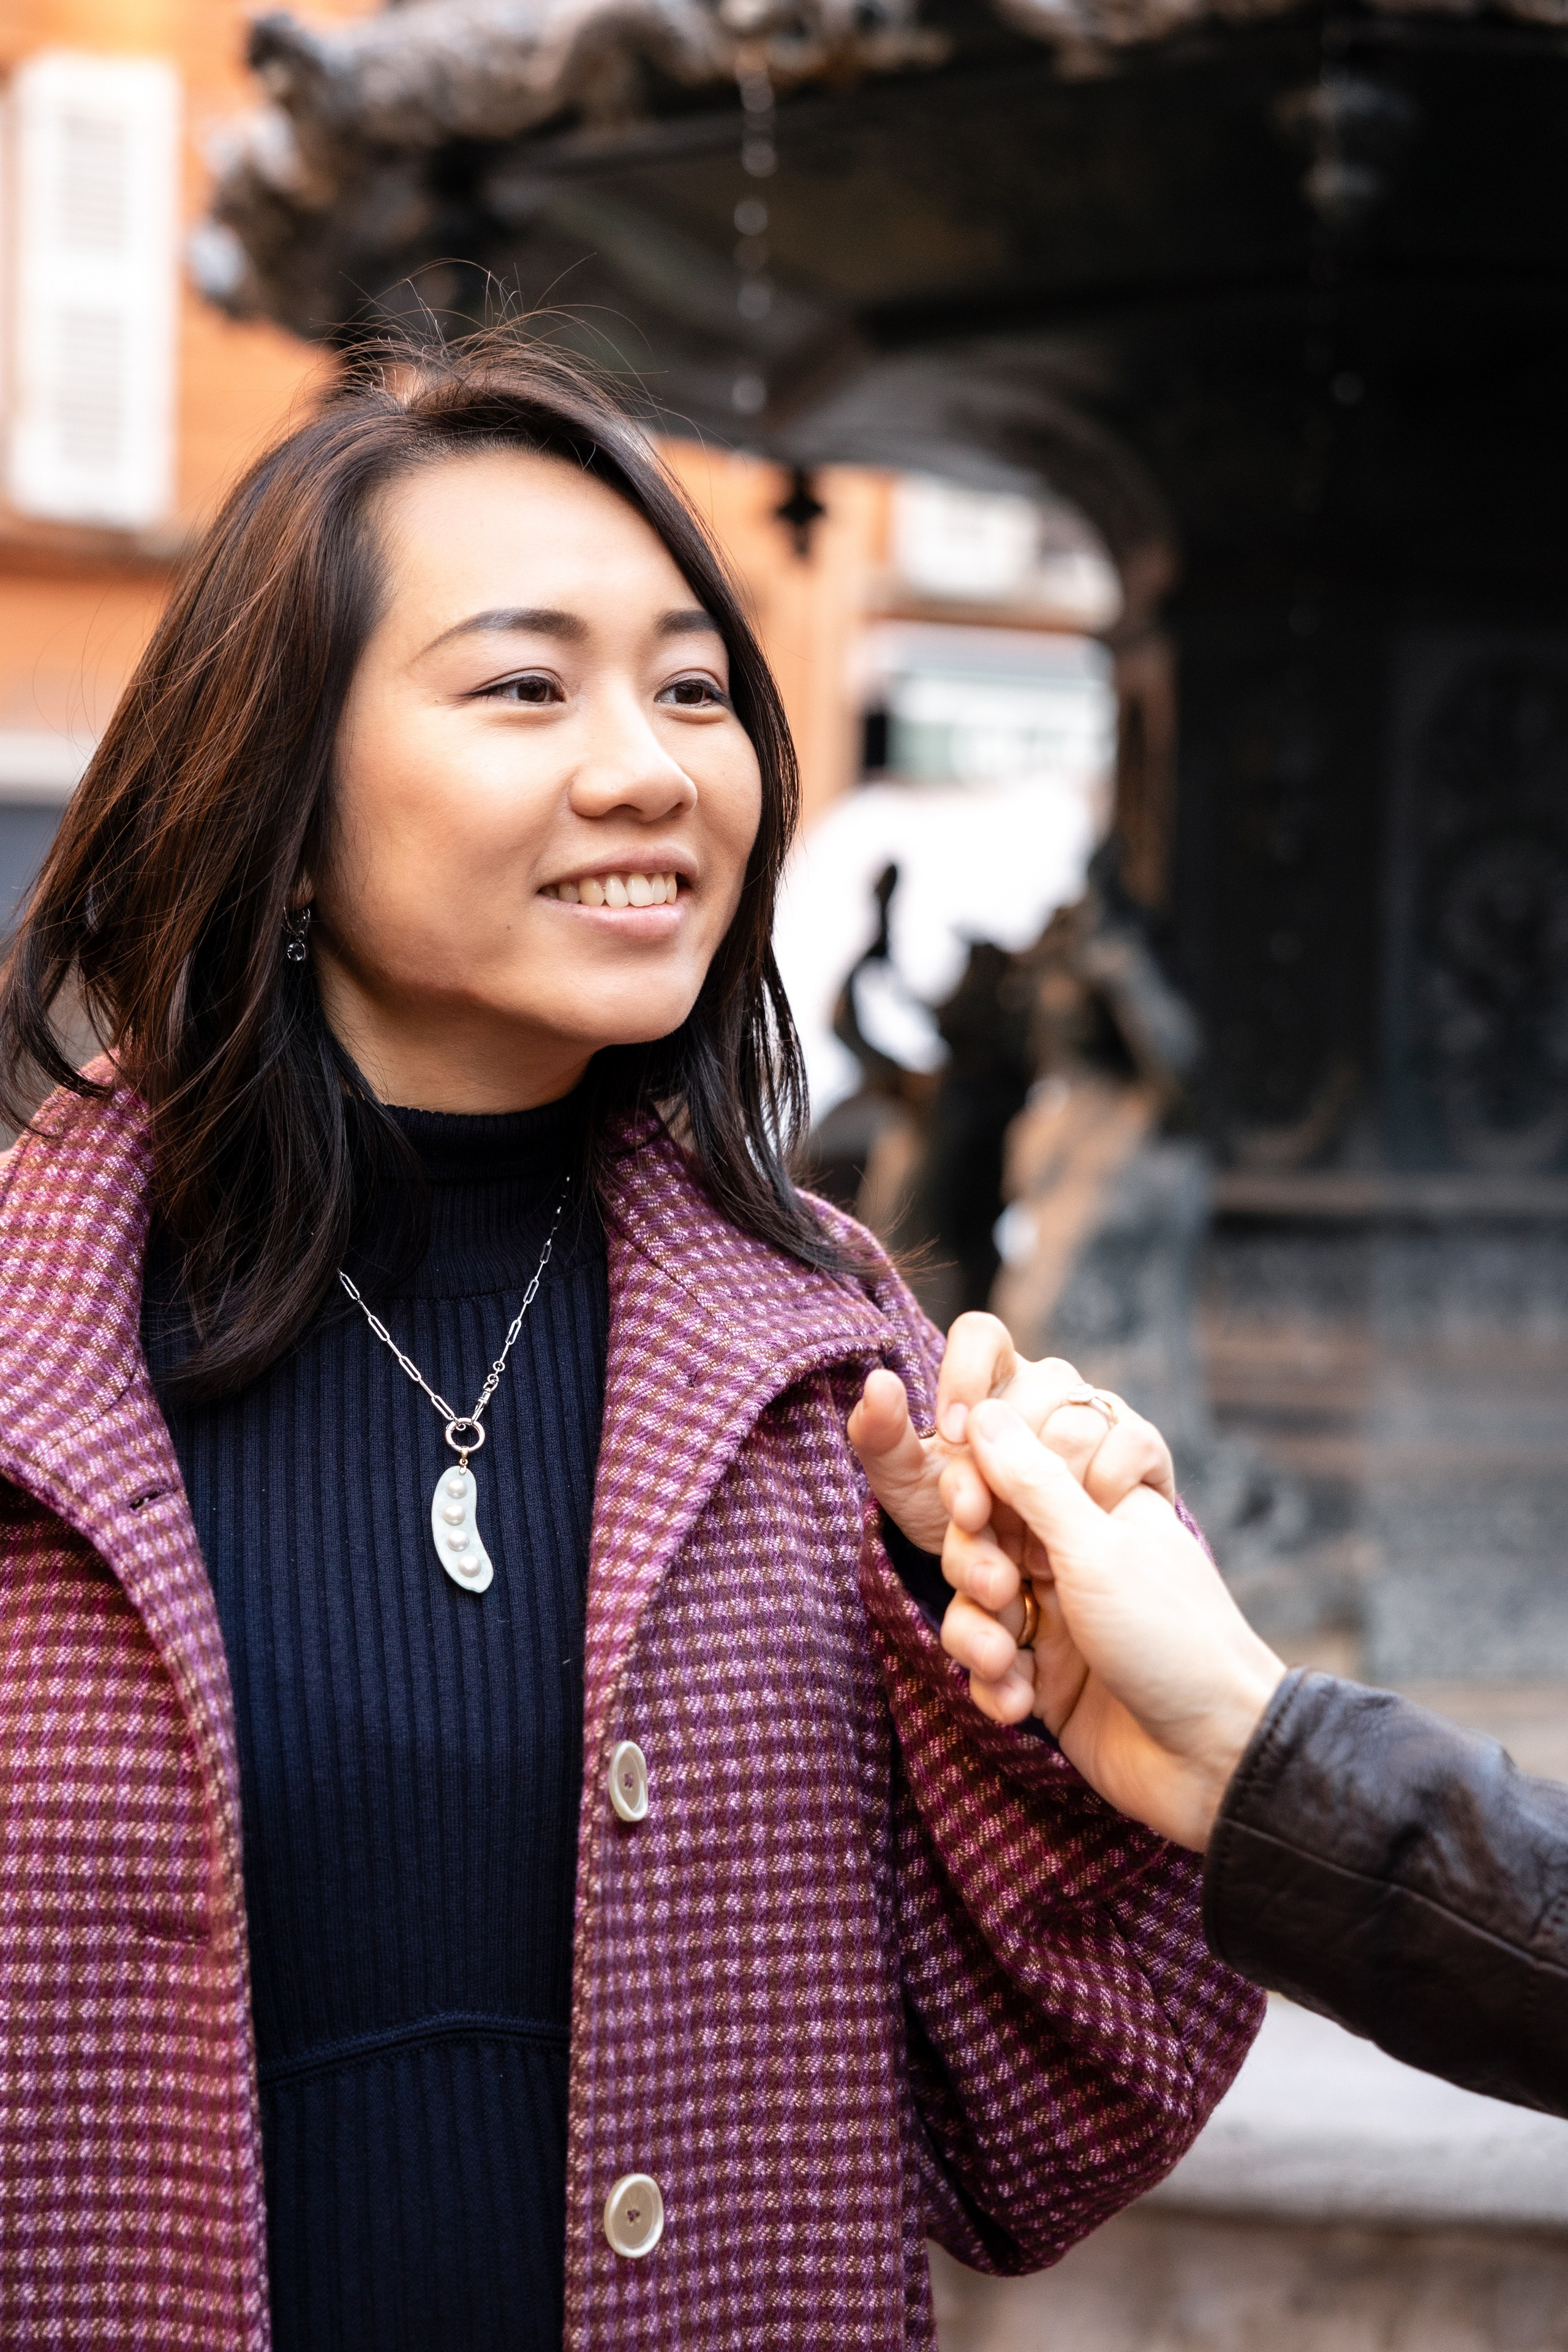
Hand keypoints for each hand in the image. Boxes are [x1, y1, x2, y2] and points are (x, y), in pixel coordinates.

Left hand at [848, 1312, 1172, 1556]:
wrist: (1026, 1580)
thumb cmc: (960, 1518)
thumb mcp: (909, 1486)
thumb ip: (880, 1436)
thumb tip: (881, 1383)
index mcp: (991, 1376)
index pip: (981, 1333)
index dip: (964, 1373)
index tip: (950, 1434)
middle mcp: (1048, 1384)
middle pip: (1032, 1389)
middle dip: (1002, 1465)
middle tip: (980, 1520)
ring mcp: (1098, 1410)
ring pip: (1077, 1425)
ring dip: (1046, 1495)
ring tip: (1022, 1547)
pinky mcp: (1141, 1444)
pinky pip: (1129, 1446)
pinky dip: (1098, 1494)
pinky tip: (1074, 1532)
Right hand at [940, 1399, 1286, 1849]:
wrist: (1215, 1760)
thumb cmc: (1171, 1639)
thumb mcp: (1097, 1550)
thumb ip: (1034, 1481)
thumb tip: (985, 1413)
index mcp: (1093, 1510)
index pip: (1007, 1471)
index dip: (975, 1485)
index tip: (972, 1508)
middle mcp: (1069, 1558)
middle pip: (978, 1537)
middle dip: (973, 1566)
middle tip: (1001, 1592)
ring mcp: (1054, 1618)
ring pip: (973, 1603)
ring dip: (977, 1632)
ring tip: (1006, 1660)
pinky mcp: (1043, 1678)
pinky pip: (985, 1666)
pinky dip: (993, 1684)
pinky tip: (1021, 1702)